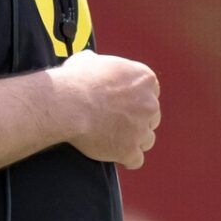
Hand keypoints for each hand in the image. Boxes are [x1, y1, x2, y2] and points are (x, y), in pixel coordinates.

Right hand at [53, 50, 158, 169]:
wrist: (68, 103)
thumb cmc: (76, 80)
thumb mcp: (89, 60)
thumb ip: (100, 63)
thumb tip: (92, 62)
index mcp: (145, 79)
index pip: (151, 92)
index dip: (135, 100)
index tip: (123, 104)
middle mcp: (149, 103)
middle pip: (152, 117)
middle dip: (137, 121)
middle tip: (116, 122)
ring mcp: (141, 128)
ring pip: (147, 140)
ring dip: (134, 141)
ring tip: (115, 140)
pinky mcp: (130, 149)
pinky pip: (136, 160)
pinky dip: (126, 159)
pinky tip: (116, 155)